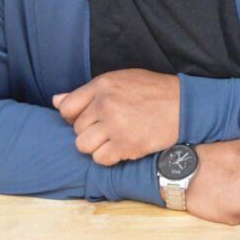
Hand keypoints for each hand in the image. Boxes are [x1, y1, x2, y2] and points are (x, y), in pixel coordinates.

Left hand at [52, 69, 179, 165]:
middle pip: (76, 128)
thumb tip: (56, 101)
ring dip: (95, 146)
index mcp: (102, 85)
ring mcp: (115, 125)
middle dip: (89, 131)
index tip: (86, 119)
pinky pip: (100, 159)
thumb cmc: (151, 91)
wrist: (182, 105)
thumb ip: (88, 92)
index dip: (72, 117)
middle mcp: (106, 104)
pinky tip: (121, 147)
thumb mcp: (120, 80)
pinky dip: (108, 157)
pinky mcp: (126, 145)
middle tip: (108, 127)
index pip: (67, 107)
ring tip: (111, 139)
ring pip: (83, 146)